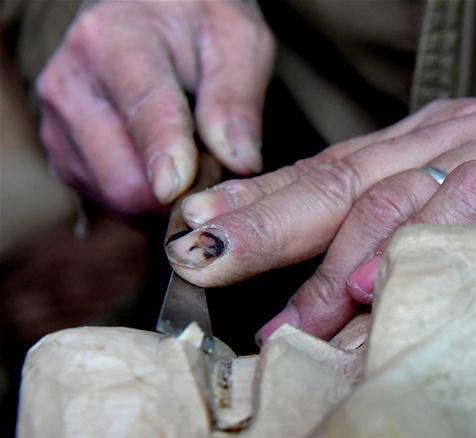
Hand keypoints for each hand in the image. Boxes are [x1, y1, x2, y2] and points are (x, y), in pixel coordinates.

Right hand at [36, 0, 274, 213]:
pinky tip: (170, 169)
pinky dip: (148, 200)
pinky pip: (110, 204)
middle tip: (219, 172)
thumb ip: (237, 97)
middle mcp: (70, 85)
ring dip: (165, 197)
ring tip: (195, 161)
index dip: (166, 157)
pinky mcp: (64, 157)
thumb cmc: (199, 23)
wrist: (152, 14)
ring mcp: (59, 125)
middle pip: (123, 177)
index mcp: (111, 42)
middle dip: (180, 191)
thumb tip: (238, 160)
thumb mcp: (237, 39)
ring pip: (117, 198)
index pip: (143, 112)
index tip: (180, 188)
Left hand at [164, 99, 475, 340]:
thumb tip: (312, 304)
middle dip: (270, 224)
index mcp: (423, 145)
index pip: (326, 172)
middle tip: (206, 264)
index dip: (258, 203)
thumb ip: (390, 252)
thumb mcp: (456, 235)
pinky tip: (382, 287)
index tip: (196, 235)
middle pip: (345, 178)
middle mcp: (453, 134)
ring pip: (400, 192)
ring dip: (339, 260)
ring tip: (294, 320)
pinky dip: (427, 239)